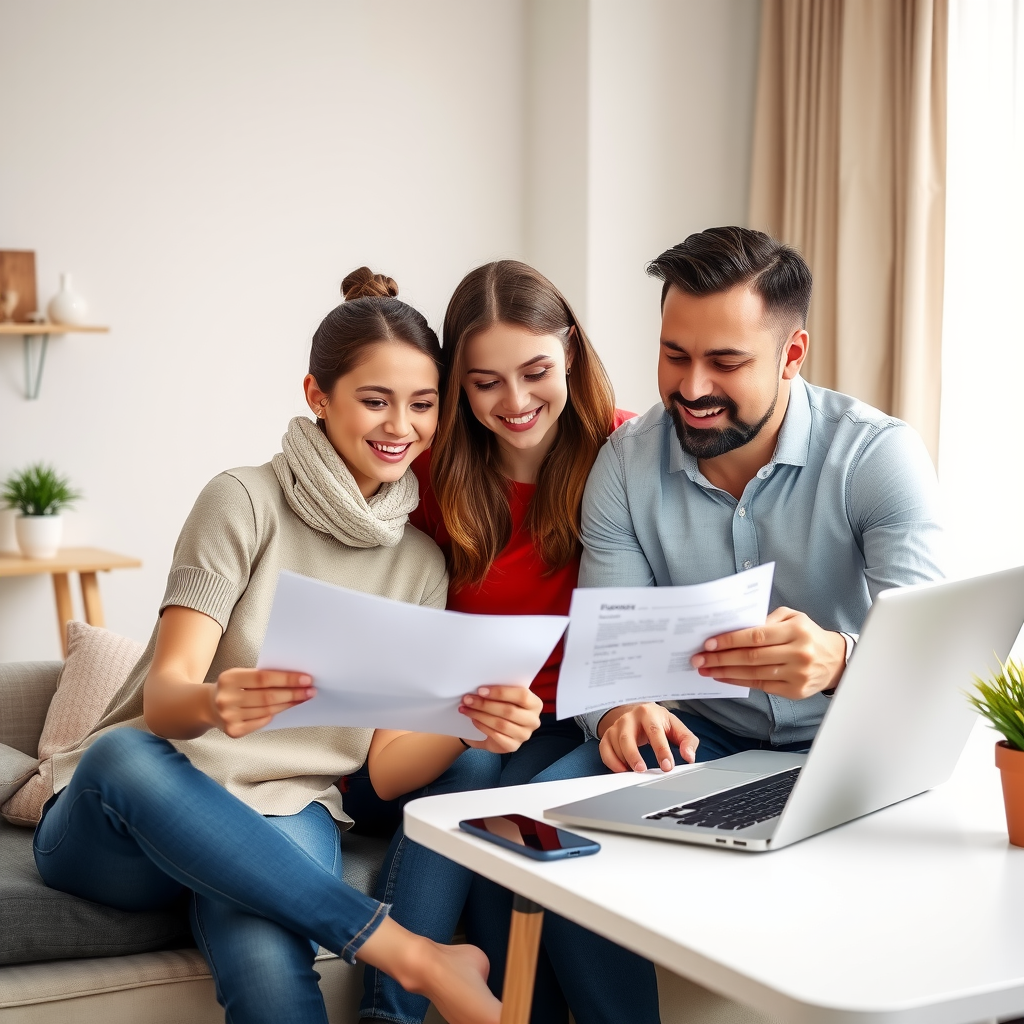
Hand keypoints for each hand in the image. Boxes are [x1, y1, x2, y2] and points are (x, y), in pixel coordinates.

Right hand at [210, 668, 315, 737]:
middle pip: (267, 696)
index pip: (263, 678)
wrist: (208, 706)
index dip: (287, 679)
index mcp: (229, 678)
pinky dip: (275, 714)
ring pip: (267, 710)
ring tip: (303, 699)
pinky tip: (285, 709)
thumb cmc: (232, 687)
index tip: (306, 678)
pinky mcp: (233, 731)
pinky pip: (261, 722)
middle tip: (310, 690)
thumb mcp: (240, 675)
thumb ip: (261, 677)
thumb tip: (294, 679)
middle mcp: (226, 698)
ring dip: (288, 705)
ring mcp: (228, 717)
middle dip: (293, 693)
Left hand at [458, 685, 541, 753]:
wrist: (498, 728)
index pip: (522, 695)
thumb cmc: (502, 707)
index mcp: (535, 703)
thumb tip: (480, 687)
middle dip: (485, 704)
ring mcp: (524, 735)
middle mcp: (533, 720)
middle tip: (467, 699)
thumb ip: (498, 692)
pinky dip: (482, 727)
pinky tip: (473, 720)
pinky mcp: (513, 746)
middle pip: (509, 711)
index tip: (480, 690)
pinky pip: (496, 736)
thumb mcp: (504, 697)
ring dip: (480, 715)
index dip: (500, 692)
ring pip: (501, 724)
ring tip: (466, 709)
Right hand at [596, 702, 698, 772]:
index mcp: (649, 713)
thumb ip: (687, 741)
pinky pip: (605, 750)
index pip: (654, 732)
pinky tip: (622, 770)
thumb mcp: (675, 727)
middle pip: (628, 737)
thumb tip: (689, 756)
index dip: (661, 750)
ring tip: (635, 772)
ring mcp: (617, 726)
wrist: (638, 711)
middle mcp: (630, 718)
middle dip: (634, 755)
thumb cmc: (658, 721)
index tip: (667, 766)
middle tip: (643, 770)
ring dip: (624, 760)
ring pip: (615, 744)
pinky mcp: (608, 735)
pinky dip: (611, 762)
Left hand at [690, 606, 844, 699]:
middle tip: (699, 658)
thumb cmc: (807, 634)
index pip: (756, 636)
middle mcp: (798, 654)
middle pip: (751, 657)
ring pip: (753, 674)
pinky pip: (760, 686)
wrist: (835, 660)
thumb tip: (735, 628)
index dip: (730, 640)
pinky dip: (738, 681)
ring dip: (725, 672)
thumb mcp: (792, 617)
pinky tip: (723, 677)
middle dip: (721, 658)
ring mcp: (797, 675)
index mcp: (796, 631)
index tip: (709, 642)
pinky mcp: (794, 692)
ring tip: (705, 669)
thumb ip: (766, 619)